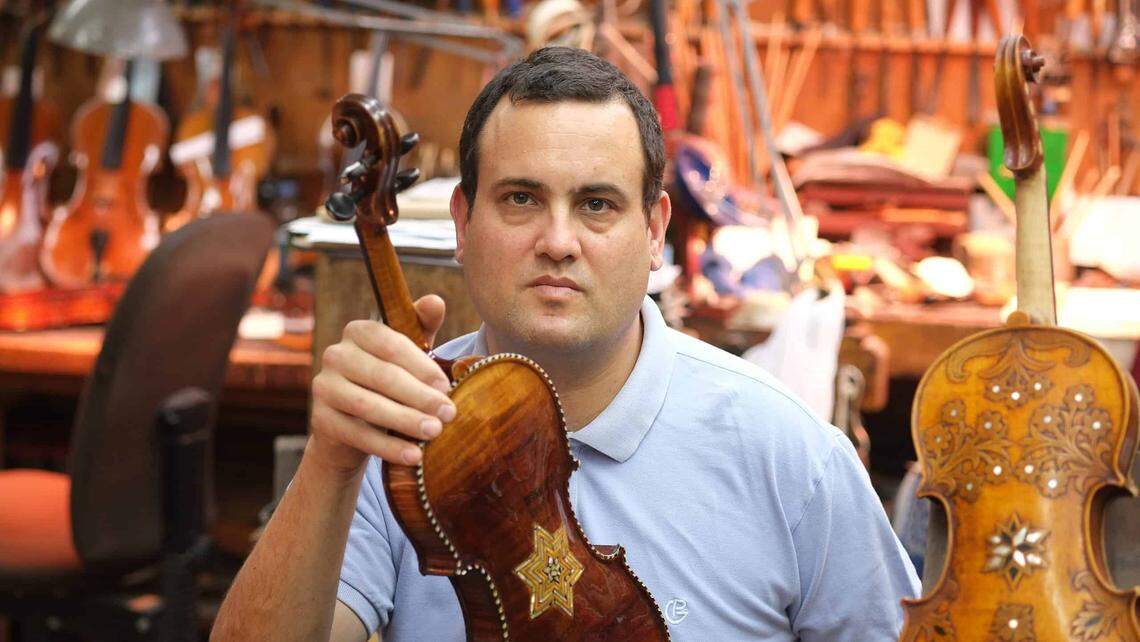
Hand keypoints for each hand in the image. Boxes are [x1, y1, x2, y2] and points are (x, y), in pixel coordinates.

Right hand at [308, 295, 454, 475]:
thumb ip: (421, 326)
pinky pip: (357, 434)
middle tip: (449, 413)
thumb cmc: (389, 383)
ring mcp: (324, 387)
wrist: (354, 428)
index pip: (391, 344)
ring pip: (368, 405)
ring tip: (435, 432)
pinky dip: (388, 446)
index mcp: (359, 331)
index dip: (421, 366)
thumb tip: (435, 301)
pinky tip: (414, 455)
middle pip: (382, 376)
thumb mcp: (408, 354)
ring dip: (405, 421)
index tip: (447, 386)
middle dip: (419, 396)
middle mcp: (335, 354)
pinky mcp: (320, 419)